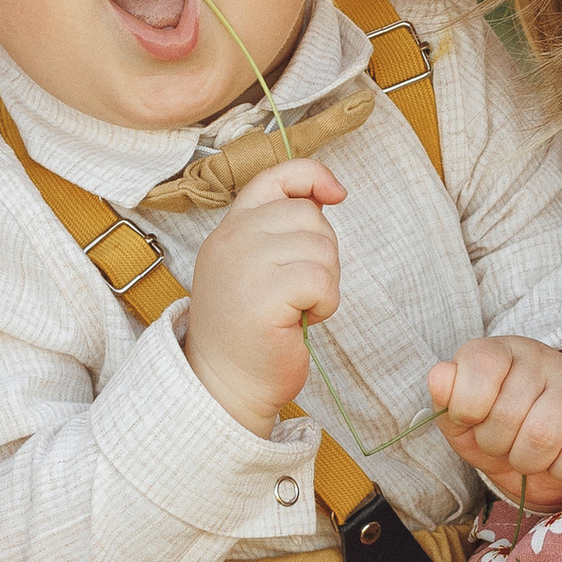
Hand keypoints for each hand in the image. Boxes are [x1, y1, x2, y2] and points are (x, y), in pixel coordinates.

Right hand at [181, 159, 344, 437]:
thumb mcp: (255, 266)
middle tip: (300, 289)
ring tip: (298, 307)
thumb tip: (329, 192)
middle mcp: (232, 240)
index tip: (336, 195)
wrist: (225, 385)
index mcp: (229, 229)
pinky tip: (303, 320)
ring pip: (322, 248)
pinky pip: (322, 280)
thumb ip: (279, 229)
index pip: (274, 178)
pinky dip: (325, 303)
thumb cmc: (250, 332)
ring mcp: (244, 266)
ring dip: (325, 282)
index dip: (312, 177)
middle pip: (309, 216)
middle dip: (322, 252)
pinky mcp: (264, 296)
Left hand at [428, 336, 561, 508]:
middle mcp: (541, 358)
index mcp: (500, 351)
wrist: (548, 457)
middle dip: (495, 443)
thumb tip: (440, 376)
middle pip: (507, 414)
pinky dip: (558, 470)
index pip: (479, 365)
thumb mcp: (461, 421)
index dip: (467, 407)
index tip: (471, 419)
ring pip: (542, 436)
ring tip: (525, 454)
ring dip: (525, 461)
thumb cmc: (498, 432)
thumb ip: (446, 400)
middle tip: (502, 443)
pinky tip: (555, 459)